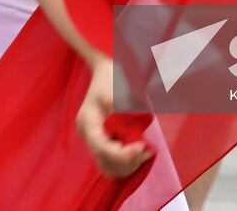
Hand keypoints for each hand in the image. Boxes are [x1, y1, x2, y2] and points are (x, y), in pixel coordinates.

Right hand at [75, 58, 152, 179]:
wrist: (108, 70)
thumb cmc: (112, 78)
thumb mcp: (117, 92)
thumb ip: (123, 113)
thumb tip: (132, 135)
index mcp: (88, 123)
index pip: (103, 149)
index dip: (124, 154)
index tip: (142, 146)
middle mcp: (88, 135)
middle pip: (106, 161)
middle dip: (128, 161)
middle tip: (148, 151)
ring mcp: (93, 140)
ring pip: (108, 166)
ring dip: (128, 165)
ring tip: (145, 153)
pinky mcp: (102, 141)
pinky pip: (111, 162)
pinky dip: (124, 163)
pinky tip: (138, 153)